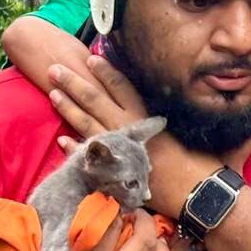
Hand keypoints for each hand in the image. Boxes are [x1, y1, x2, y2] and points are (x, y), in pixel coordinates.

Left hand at [50, 60, 217, 217]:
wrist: (196, 192)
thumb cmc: (197, 161)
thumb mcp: (183, 131)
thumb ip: (164, 119)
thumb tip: (160, 107)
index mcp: (145, 115)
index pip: (121, 86)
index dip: (105, 71)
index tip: (90, 58)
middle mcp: (128, 127)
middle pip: (95, 99)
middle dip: (74, 82)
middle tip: (55, 68)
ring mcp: (117, 148)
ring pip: (86, 122)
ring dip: (67, 107)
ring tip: (52, 93)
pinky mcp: (113, 171)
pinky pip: (87, 156)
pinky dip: (74, 148)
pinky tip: (61, 140)